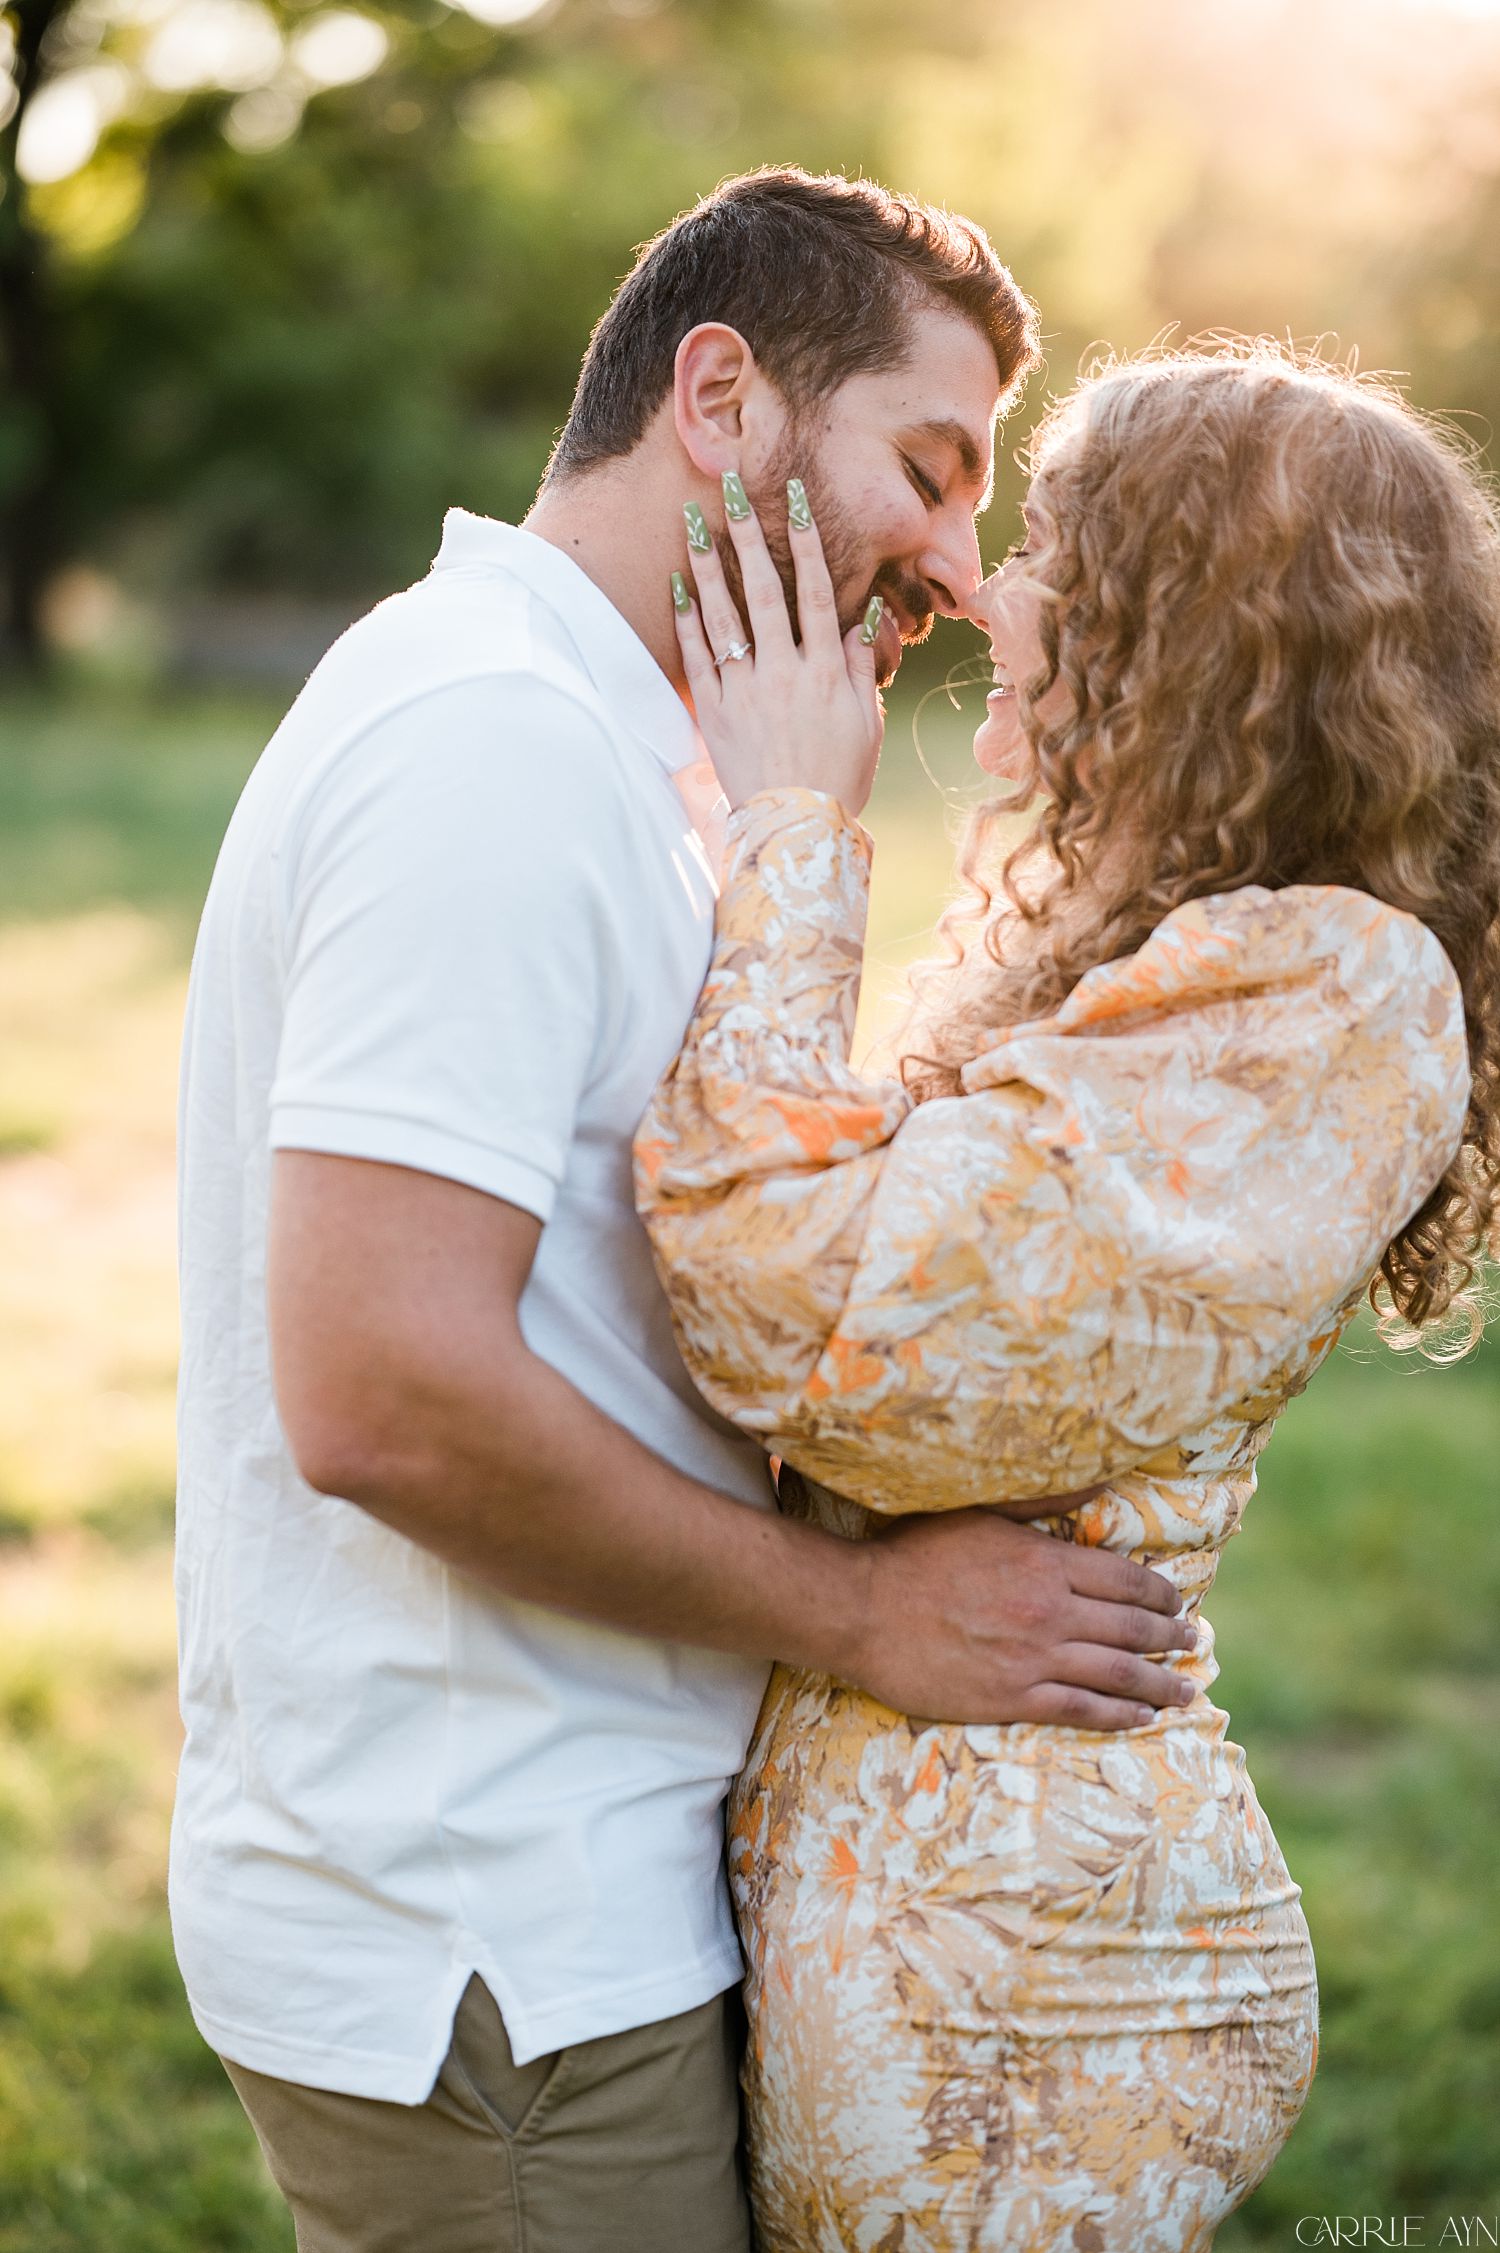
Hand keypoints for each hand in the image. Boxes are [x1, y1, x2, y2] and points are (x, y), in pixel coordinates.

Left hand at [674, 473, 884, 817]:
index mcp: (826, 670)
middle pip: (765, 590)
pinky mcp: (717, 713)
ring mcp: (747, 690)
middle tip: (733, 491)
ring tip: (693, 524)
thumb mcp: (864, 720)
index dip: (807, 543)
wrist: (797, 828)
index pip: (817, 591)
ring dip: (708, 566)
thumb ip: (859, 664)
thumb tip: (864, 613)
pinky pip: (699, 658)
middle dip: (750, 536)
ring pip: (725, 616)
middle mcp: (784, 671)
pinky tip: (678, 587)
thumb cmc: (840, 776)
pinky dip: (687, 622)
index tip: (795, 500)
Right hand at [847, 1508, 1198, 1730]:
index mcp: (1044, 1562)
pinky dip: (1119, 1715)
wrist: (862, 1609)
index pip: (1127, 1579)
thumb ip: (1042, 1503)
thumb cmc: (913, 1554)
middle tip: (1193, 1643)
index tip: (1176, 1601)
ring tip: (1183, 1691)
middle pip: (1133, 1627)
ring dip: (1160, 1684)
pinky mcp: (1011, 1697)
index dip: (1161, 1593)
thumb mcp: (979, 1512)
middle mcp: (1050, 1611)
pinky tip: (1139, 1717)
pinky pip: (1081, 1710)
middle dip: (1171, 1637)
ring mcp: (1033, 1658)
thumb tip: (1098, 1485)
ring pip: (1118, 1674)